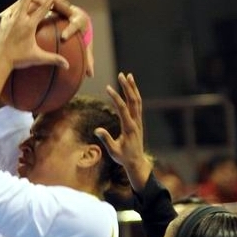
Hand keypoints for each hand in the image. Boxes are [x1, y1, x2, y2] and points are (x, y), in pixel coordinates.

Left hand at [0, 0, 68, 71]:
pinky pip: (8, 14)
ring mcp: (10, 21)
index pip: (43, 9)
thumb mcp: (37, 58)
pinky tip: (13, 9)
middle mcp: (19, 20)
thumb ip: (53, 59)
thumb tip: (68, 66)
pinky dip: (12, 10)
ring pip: (17, 5)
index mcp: (29, 25)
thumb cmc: (18, 60)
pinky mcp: (2, 24)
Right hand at [20, 0, 94, 76]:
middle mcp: (69, 10)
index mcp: (77, 21)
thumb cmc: (82, 35)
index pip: (73, 27)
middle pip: (60, 4)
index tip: (64, 38)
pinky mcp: (54, 2)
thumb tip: (91, 74)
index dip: (69, 31)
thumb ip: (88, 60)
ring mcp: (61, 4)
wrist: (83, 19)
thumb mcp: (86, 48)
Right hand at [95, 72, 152, 189]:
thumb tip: (97, 130)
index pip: (122, 108)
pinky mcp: (138, 121)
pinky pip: (137, 105)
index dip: (115, 97)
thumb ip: (106, 140)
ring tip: (128, 76)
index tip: (108, 87)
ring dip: (133, 88)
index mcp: (129, 127)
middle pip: (133, 100)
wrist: (136, 162)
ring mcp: (138, 121)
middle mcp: (136, 122)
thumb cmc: (123, 157)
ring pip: (137, 101)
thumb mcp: (113, 151)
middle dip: (127, 87)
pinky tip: (130, 89)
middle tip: (122, 74)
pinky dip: (134, 95)